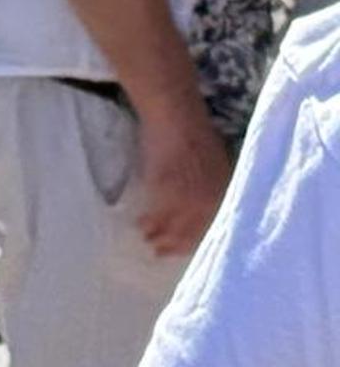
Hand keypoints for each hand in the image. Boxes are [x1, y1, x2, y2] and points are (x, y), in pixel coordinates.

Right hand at [135, 108, 230, 255]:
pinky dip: (149, 220)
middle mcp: (211, 198)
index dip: (198, 240)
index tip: (185, 249)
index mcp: (226, 193)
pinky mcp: (166, 187)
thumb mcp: (216, 164)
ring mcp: (188, 194)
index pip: (215, 226)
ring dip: (160, 235)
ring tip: (148, 240)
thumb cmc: (196, 133)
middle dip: (177, 244)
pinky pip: (157, 212)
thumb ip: (214, 188)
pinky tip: (140, 223)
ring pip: (174, 225)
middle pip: (195, 230)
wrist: (176, 114)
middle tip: (160, 252)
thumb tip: (206, 208)